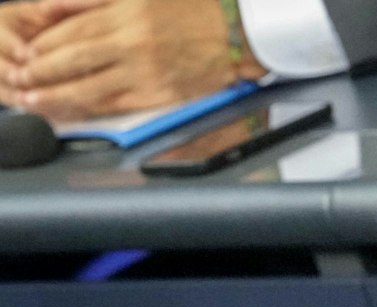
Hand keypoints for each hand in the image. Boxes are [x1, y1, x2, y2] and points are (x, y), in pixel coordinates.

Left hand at [0, 0, 267, 121]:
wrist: (240, 32)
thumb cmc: (194, 9)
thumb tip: (56, 7)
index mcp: (124, 13)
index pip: (70, 32)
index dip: (43, 46)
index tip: (27, 55)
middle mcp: (131, 44)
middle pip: (72, 61)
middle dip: (41, 74)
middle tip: (20, 81)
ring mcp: (146, 72)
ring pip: (89, 88)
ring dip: (57, 97)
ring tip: (35, 102)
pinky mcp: (161, 94)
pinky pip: (117, 105)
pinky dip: (90, 110)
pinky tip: (73, 112)